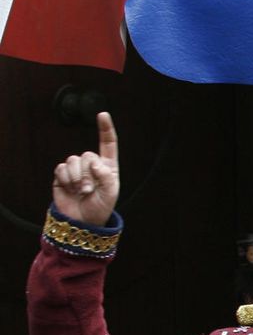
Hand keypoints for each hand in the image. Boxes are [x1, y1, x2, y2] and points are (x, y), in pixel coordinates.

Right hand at [51, 112, 119, 226]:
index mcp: (107, 166)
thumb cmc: (100, 206)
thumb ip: (106, 176)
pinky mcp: (62, 174)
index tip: (102, 114)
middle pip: (87, 155)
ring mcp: (76, 168)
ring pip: (73, 161)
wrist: (82, 220)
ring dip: (77, 178)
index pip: (108, 144)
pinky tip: (69, 189)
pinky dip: (66, 179)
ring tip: (81, 192)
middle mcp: (92, 164)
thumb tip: (95, 163)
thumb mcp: (110, 193)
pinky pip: (61, 168)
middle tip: (89, 190)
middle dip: (87, 174)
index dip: (105, 128)